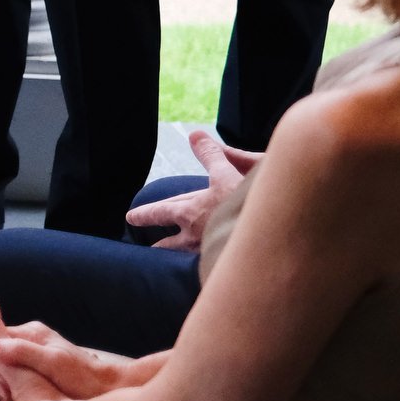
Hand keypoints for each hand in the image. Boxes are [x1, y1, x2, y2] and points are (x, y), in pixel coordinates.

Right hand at [0, 293, 141, 400]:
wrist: (111, 392)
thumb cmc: (84, 379)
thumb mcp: (53, 363)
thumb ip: (22, 352)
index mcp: (31, 333)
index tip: (3, 387)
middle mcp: (30, 339)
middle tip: (8, 397)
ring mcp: (34, 353)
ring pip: (2, 364)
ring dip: (2, 382)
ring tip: (12, 400)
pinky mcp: (38, 367)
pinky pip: (12, 372)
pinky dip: (10, 385)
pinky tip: (17, 399)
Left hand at [124, 129, 261, 252]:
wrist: (269, 239)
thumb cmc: (245, 204)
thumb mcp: (226, 173)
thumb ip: (211, 155)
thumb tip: (195, 135)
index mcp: (190, 213)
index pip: (161, 212)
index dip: (146, 214)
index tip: (130, 218)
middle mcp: (195, 236)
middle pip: (171, 241)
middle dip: (161, 243)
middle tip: (151, 247)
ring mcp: (209, 253)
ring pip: (187, 254)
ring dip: (179, 254)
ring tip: (173, 261)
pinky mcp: (224, 263)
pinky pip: (207, 263)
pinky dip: (202, 261)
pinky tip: (206, 265)